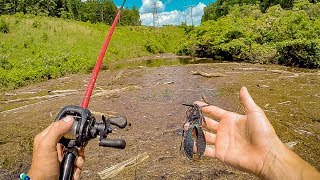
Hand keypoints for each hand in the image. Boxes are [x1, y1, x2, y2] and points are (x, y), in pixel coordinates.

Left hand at [28, 116, 84, 179]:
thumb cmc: (41, 169)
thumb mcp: (47, 146)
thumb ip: (57, 131)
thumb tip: (69, 119)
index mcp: (48, 138)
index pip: (62, 125)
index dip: (71, 126)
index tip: (78, 128)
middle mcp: (56, 145)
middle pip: (74, 138)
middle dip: (79, 145)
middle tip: (77, 149)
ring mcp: (63, 155)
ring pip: (78, 150)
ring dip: (80, 157)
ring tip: (76, 162)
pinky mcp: (68, 164)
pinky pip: (79, 160)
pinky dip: (79, 165)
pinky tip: (74, 168)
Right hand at [195, 87, 319, 178]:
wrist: (267, 154)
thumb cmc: (264, 133)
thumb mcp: (255, 112)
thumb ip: (246, 101)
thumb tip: (243, 87)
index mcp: (231, 119)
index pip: (214, 111)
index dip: (205, 108)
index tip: (195, 103)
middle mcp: (224, 130)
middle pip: (206, 124)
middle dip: (196, 121)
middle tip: (186, 119)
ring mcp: (222, 142)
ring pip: (204, 136)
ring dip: (194, 133)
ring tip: (185, 129)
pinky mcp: (221, 153)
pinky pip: (206, 150)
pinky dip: (198, 148)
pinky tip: (190, 144)